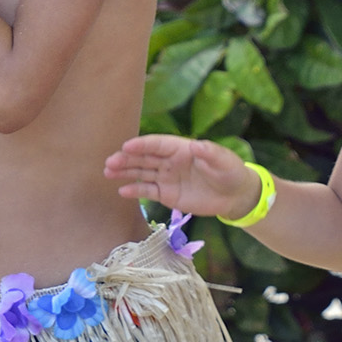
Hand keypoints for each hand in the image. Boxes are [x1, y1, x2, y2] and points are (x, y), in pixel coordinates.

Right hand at [105, 135, 256, 216]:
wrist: (234, 196)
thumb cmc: (230, 172)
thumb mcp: (224, 161)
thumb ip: (211, 153)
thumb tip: (198, 146)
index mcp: (181, 149)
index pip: (157, 144)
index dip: (142, 145)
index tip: (126, 147)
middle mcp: (170, 161)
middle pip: (145, 158)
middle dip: (127, 159)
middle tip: (110, 162)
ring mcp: (167, 178)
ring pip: (142, 173)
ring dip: (125, 172)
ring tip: (108, 173)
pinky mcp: (167, 195)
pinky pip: (148, 191)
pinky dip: (135, 190)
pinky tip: (122, 191)